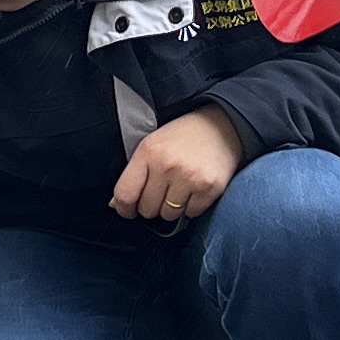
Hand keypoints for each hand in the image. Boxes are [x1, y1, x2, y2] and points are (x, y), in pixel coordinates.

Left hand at [109, 108, 243, 222]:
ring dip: (172, 207)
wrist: (222, 125)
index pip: (125, 194)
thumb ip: (134, 173)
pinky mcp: (210, 188)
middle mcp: (167, 166)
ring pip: (169, 214)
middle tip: (161, 191)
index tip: (128, 210)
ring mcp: (190, 178)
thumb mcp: (153, 144)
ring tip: (179, 188)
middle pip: (147, 209)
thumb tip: (117, 205)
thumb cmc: (183, 136)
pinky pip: (191, 213)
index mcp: (148, 152)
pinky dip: (191, 206)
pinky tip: (194, 189)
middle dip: (151, 205)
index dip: (124, 208)